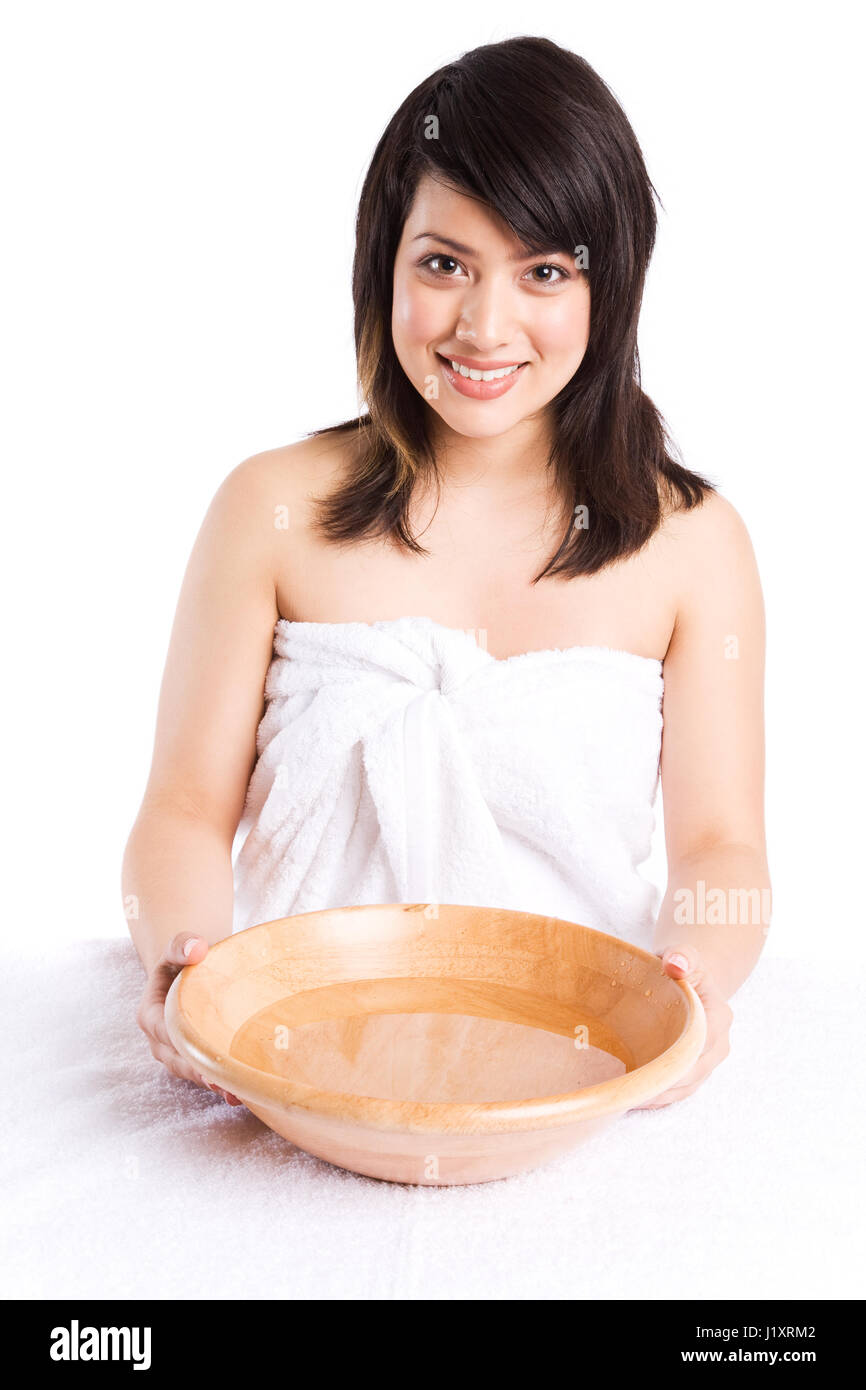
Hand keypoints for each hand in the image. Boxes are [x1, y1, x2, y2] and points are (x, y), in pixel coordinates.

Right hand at [136, 932, 241, 1105]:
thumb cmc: (185, 959)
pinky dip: (223, 1084)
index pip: (164, 1032)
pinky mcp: (197, 1060)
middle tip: (222, 1083)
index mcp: (150, 1014)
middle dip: (200, 1072)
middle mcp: (161, 1041)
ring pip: (193, 1073)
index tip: (200, 1052)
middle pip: (179, 1061)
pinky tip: (243, 1094)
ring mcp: (178, 1054)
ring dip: (213, 1084)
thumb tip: (197, 947)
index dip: (181, 1044)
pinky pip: (207, 1075)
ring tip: (236, 1094)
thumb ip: (182, 944)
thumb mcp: (179, 947)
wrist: (195, 970)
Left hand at [632, 945, 732, 1108]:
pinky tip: (636, 1099)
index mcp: (719, 1016)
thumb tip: (675, 963)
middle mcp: (719, 1043)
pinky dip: (661, 1096)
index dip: (676, 1059)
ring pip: (687, 1086)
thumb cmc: (684, 965)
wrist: (691, 976)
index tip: (649, 1070)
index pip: (700, 1045)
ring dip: (660, 1095)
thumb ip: (681, 956)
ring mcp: (709, 1059)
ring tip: (628, 1098)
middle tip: (631, 1090)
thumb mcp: (683, 954)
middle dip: (664, 1083)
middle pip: (693, 1072)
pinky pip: (681, 1089)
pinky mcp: (696, 1069)